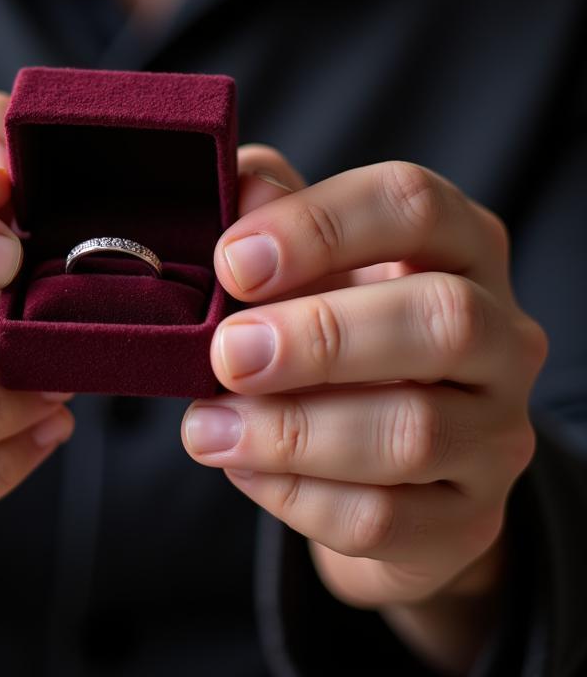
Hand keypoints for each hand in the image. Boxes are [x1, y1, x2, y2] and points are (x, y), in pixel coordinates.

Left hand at [181, 149, 546, 669]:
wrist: (373, 451)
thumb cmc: (332, 322)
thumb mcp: (307, 257)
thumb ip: (271, 213)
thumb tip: (239, 185)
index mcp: (457, 244)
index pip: (412, 204)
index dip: (318, 226)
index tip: (231, 261)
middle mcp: (498, 333)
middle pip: (442, 320)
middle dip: (321, 337)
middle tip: (228, 354)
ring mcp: (496, 431)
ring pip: (414, 433)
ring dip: (293, 431)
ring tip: (205, 426)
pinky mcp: (468, 518)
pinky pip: (386, 519)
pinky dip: (298, 496)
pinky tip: (242, 467)